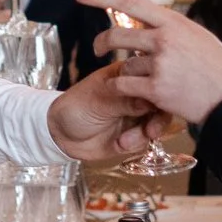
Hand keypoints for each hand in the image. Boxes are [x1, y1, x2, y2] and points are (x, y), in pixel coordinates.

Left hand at [44, 64, 171, 162]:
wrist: (59, 135)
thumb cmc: (74, 107)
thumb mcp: (98, 101)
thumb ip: (125, 101)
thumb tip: (151, 99)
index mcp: (127, 77)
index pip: (152, 78)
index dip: (159, 89)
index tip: (159, 102)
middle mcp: (136, 94)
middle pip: (161, 102)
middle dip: (158, 118)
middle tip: (150, 130)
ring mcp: (136, 115)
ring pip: (158, 122)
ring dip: (146, 133)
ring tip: (126, 141)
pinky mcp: (134, 134)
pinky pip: (147, 139)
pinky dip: (136, 143)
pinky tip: (119, 144)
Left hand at [81, 0, 221, 125]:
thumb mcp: (200, 38)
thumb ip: (175, 31)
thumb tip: (157, 25)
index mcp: (174, 23)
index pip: (130, 2)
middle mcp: (164, 39)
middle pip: (117, 36)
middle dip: (101, 42)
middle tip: (96, 49)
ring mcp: (159, 64)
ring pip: (124, 64)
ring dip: (127, 72)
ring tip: (142, 80)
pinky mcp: (156, 89)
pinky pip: (123, 85)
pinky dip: (121, 89)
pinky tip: (128, 92)